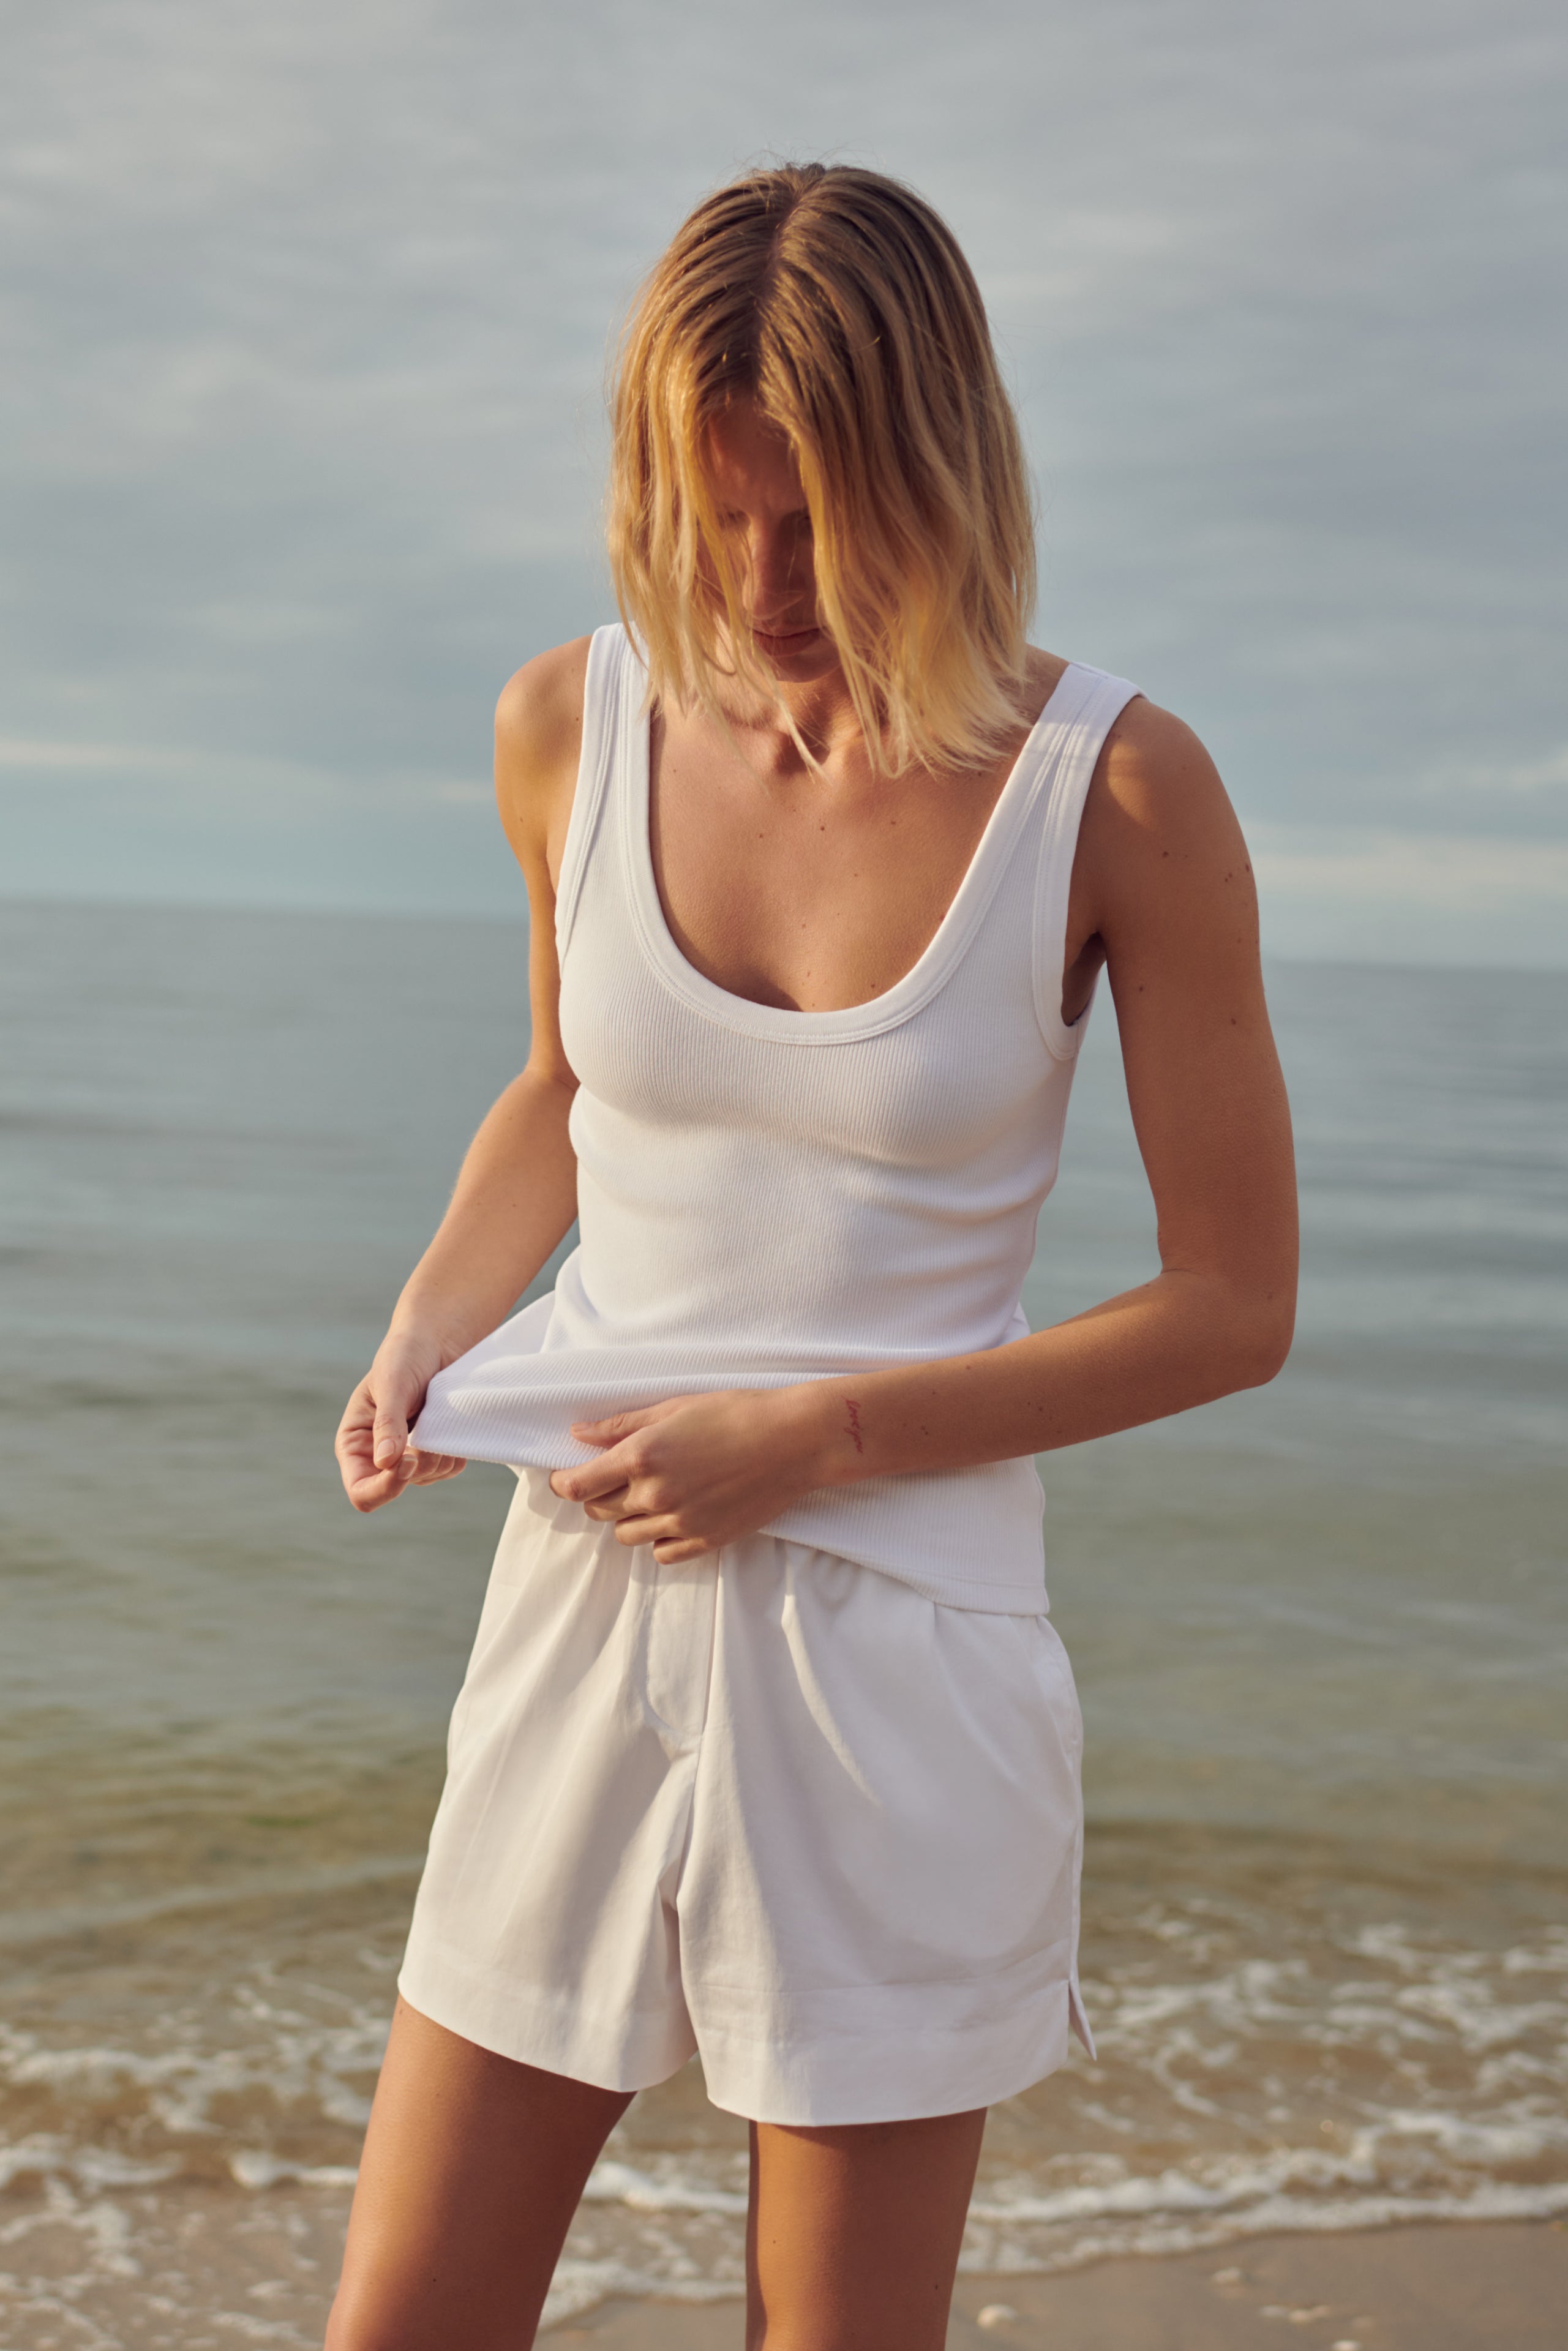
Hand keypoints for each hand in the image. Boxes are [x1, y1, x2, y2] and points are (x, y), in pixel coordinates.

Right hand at [335, 1331, 468, 1513]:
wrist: (435, 1343)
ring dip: (438, 1454)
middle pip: (395, 1489)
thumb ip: (387, 1423)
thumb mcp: (391, 1384)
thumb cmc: (403, 1356)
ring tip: (436, 1417)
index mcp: (355, 1444)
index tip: (409, 1460)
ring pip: (426, 1479)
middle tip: (430, 1428)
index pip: (361, 1491)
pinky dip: (453, 1451)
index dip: (384, 1487)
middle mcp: (378, 1456)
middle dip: (418, 1465)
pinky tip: (448, 1423)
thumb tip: (385, 1462)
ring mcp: (407, 1456)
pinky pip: (449, 1469)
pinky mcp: (434, 1451)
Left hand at [548, 1387, 832, 1562]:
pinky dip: (659, 1539)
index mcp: (642, 1456)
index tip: (566, 1478)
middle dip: (598, 1495)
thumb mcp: (674, 1407)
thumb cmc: (736, 1413)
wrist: (794, 1441)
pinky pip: (662, 1553)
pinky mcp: (706, 1540)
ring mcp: (681, 1522)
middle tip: (616, 1476)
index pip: (578, 1486)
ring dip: (628, 1517)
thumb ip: (622, 1426)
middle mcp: (655, 1494)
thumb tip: (579, 1434)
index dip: (564, 1483)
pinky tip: (674, 1515)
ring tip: (651, 1494)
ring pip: (627, 1535)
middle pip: (598, 1511)